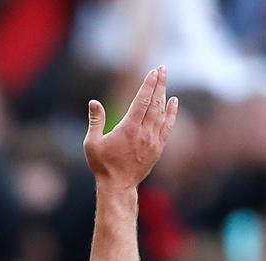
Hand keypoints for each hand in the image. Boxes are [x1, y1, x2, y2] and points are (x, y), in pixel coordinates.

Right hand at [83, 66, 177, 189]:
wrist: (118, 186)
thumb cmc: (102, 165)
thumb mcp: (92, 143)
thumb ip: (95, 121)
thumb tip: (93, 102)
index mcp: (128, 129)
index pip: (142, 101)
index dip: (148, 85)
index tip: (153, 72)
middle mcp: (144, 132)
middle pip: (155, 103)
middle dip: (159, 84)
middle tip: (163, 69)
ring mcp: (153, 140)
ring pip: (162, 113)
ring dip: (164, 95)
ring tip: (165, 80)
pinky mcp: (158, 148)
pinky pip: (168, 126)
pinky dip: (171, 113)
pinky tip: (173, 102)